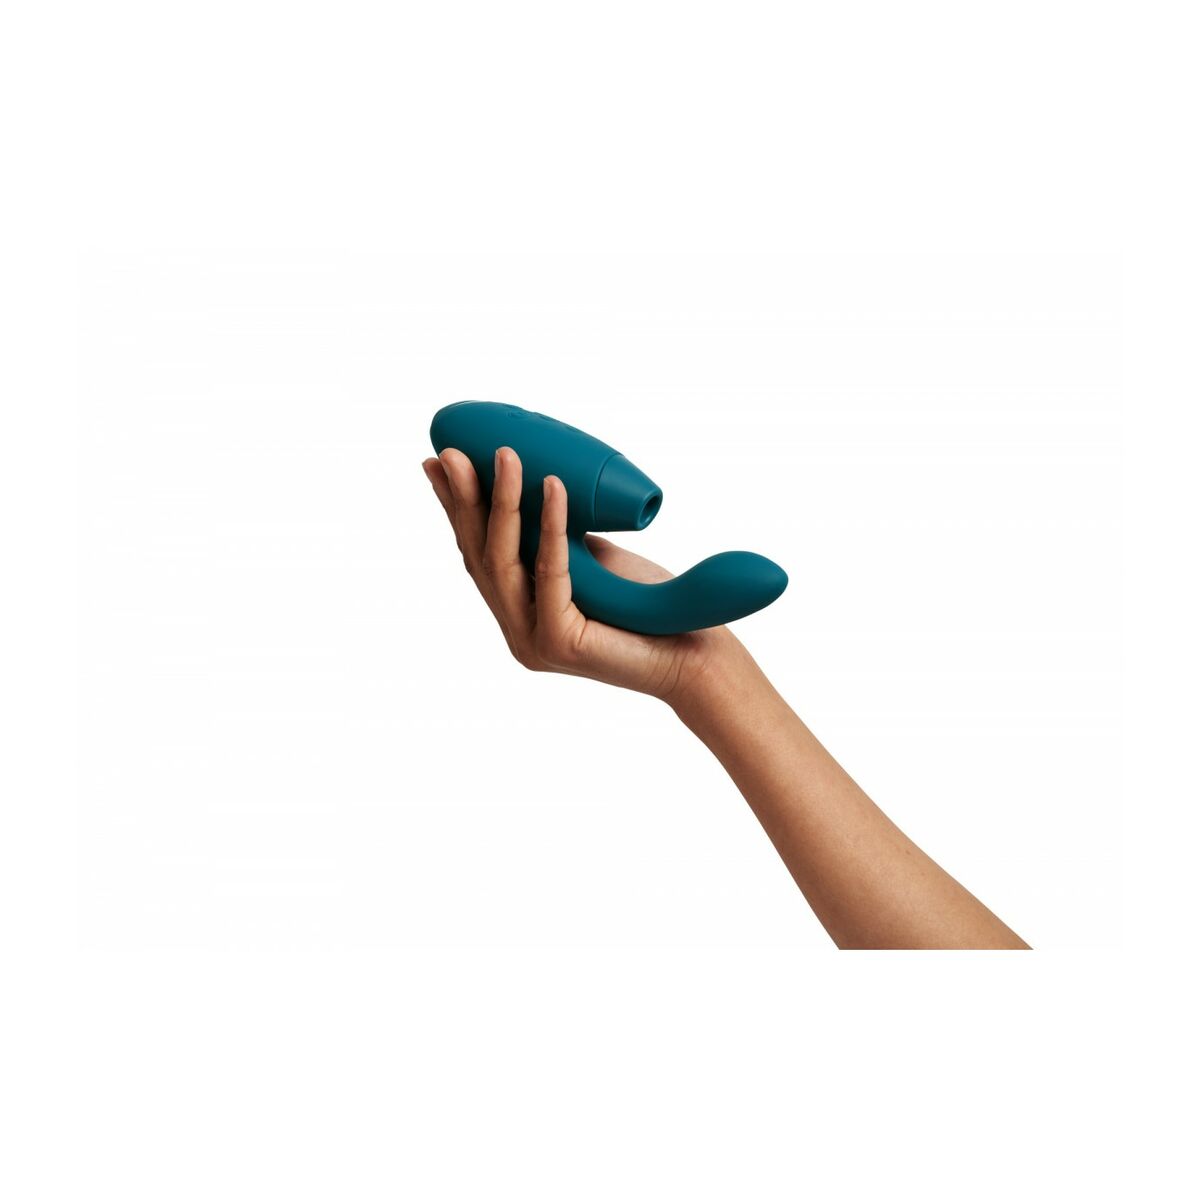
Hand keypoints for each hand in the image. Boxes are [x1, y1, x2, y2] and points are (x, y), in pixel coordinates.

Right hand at [422, 447, 738, 700]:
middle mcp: (518, 631)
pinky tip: (552, 486)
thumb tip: (539, 482)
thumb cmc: (648, 606)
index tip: (441, 460)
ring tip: (506, 454)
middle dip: (464, 499)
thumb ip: (560, 537)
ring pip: (504, 563)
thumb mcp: (592, 559)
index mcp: (520, 613)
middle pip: (480, 557)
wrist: (695, 655)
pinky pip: (549, 572)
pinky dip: (550, 525)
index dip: (456, 508)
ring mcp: (532, 642)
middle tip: (454, 451)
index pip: (478, 554)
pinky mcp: (557, 643)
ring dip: (502, 502)